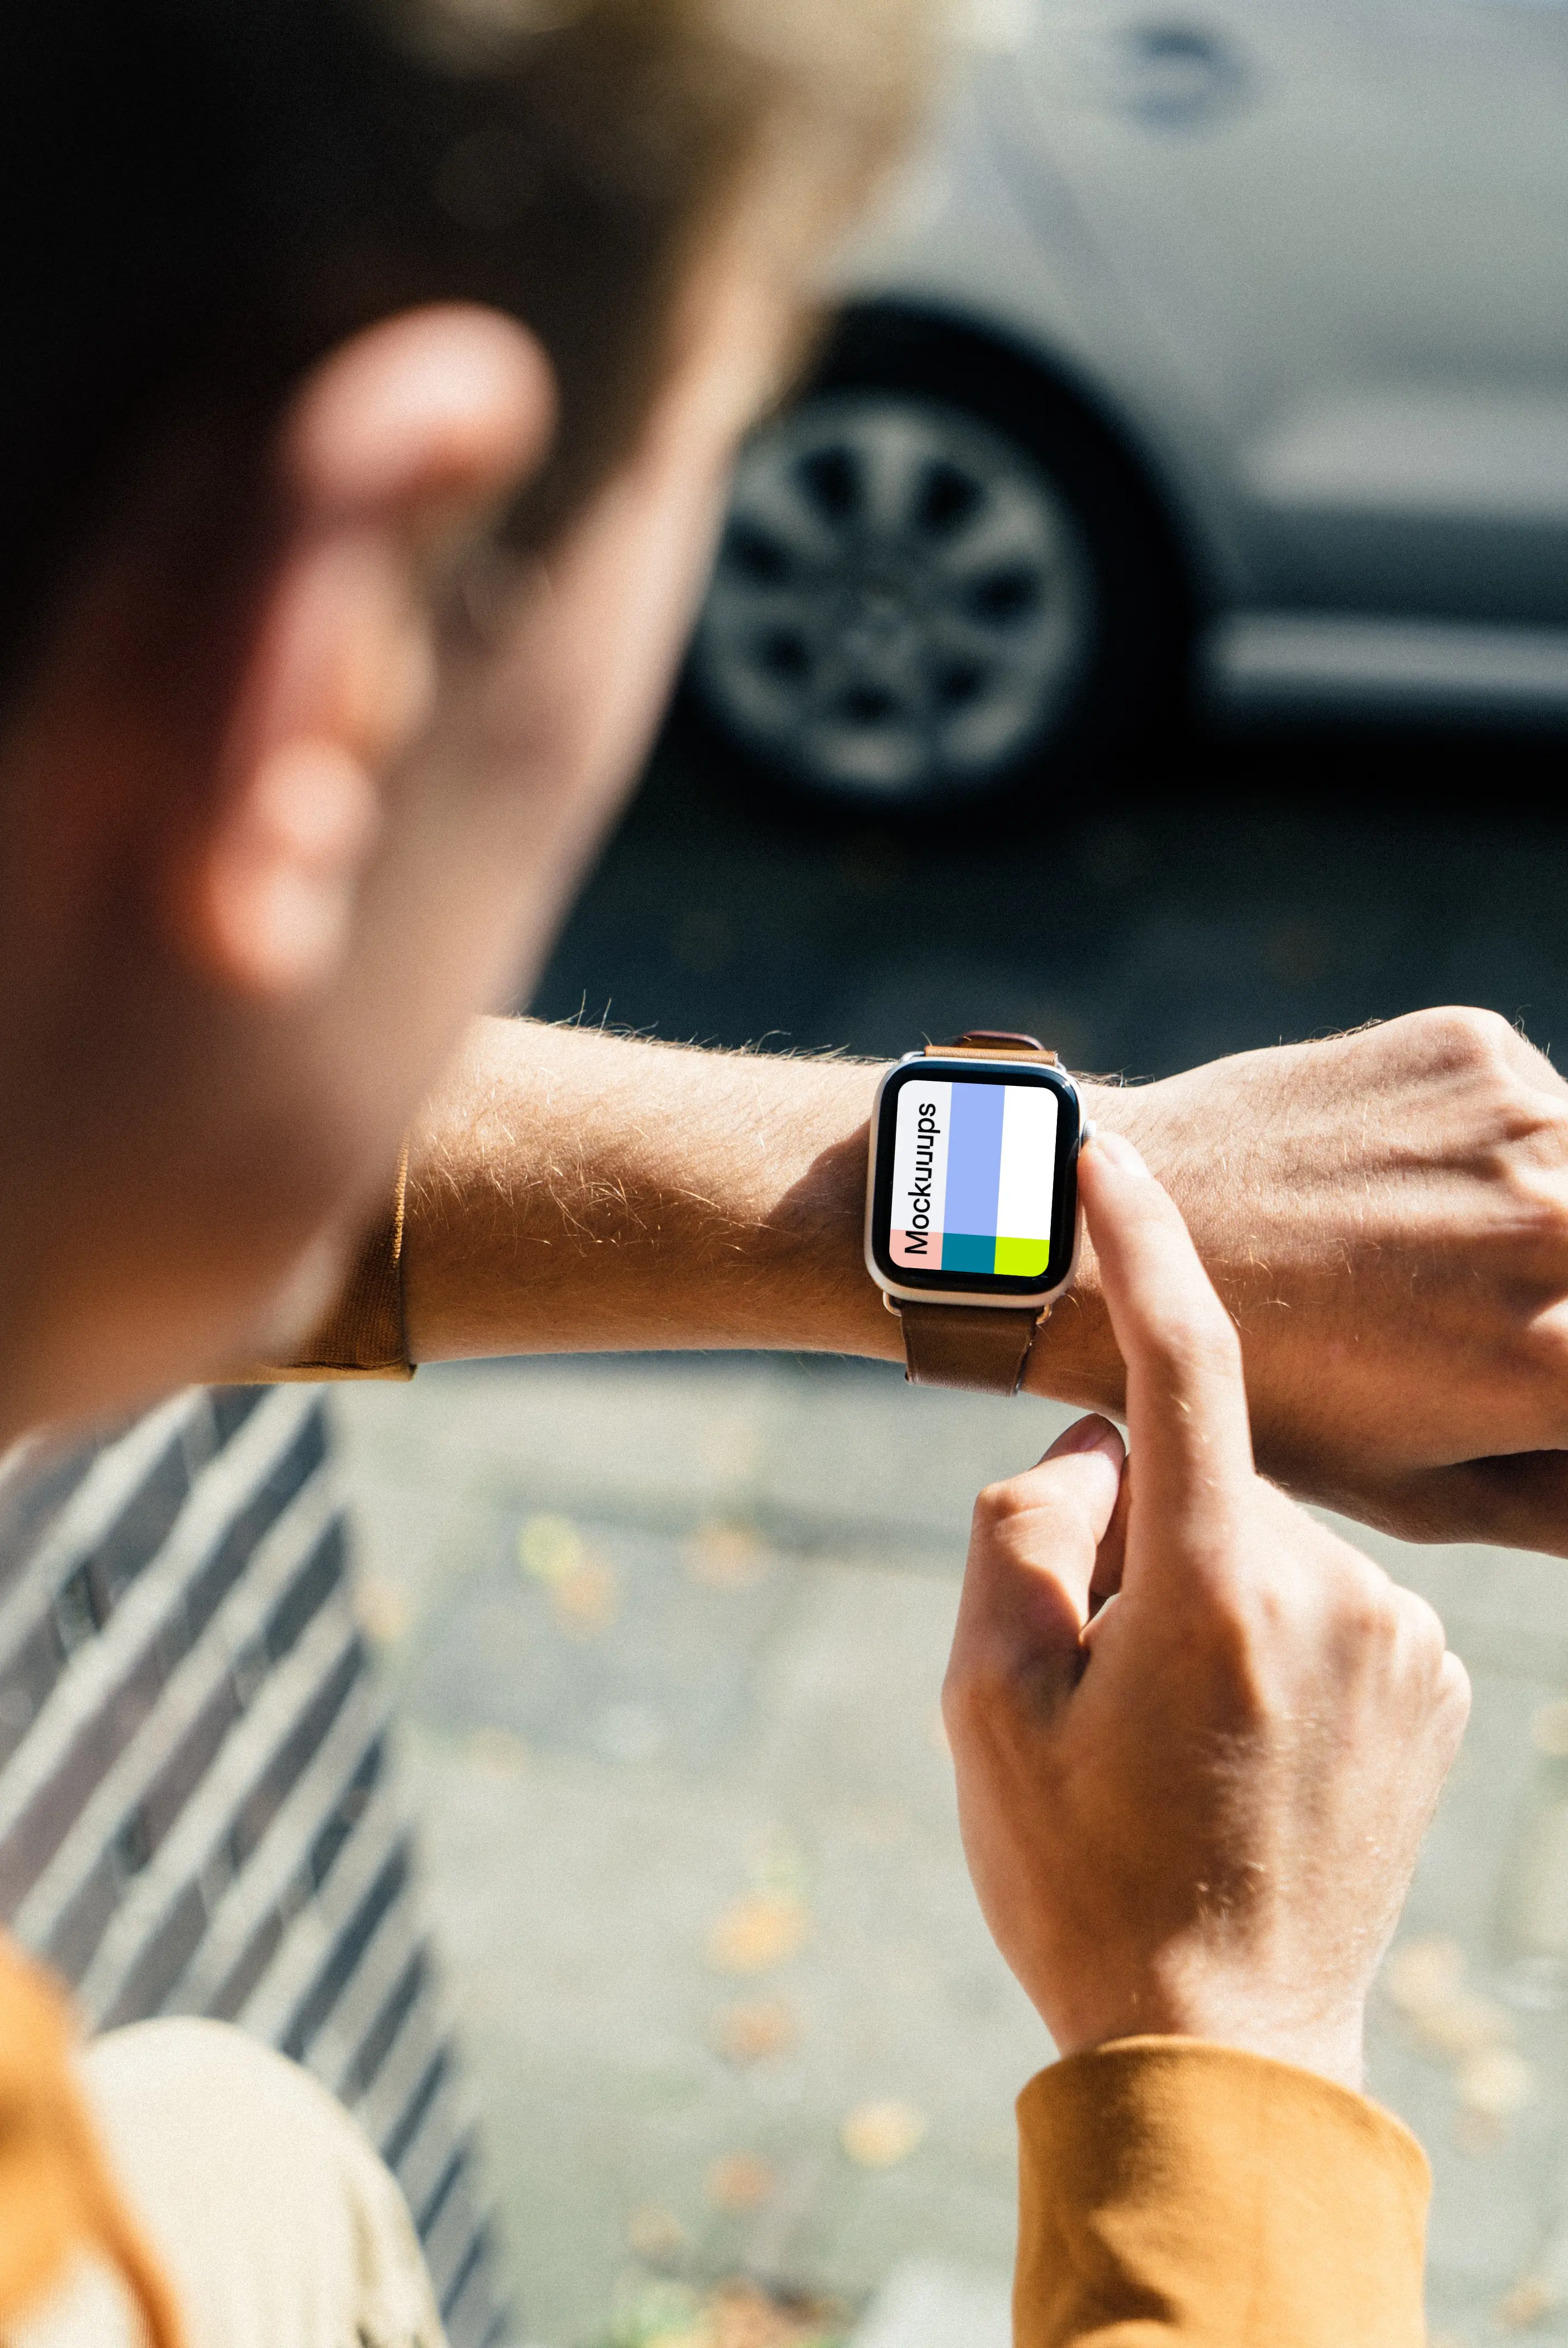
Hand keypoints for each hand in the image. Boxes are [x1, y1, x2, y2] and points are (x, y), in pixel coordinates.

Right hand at [946, 1131, 1470, 2089]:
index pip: (1185, 1362)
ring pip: (1260, 1541)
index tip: (1103, 1155)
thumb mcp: (982, 1703)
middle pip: (1199, 1480)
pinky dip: (1263, 1635)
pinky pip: (1323, 1602)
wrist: (1221, 2054)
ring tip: (1163, 1739)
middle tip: (1083, 1673)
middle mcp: (1338, 1594)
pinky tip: (1232, 1747)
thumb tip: (1094, 1454)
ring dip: (1196, 1591)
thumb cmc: (1079, 1879)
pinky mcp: (1437, 1689)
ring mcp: (1405, 1645)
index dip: (1140, 1244)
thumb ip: (1023, 1529)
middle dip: (1128, 1531)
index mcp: (1218, 1588)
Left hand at [1054, 1007, 1567, 1552]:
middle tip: (1488, 1318)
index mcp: (1560, 1360)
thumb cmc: (1266, 1395)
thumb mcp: (1425, 1491)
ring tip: (1443, 1257)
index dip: (1564, 1378)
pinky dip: (1507, 1145)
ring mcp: (1522, 1120)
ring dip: (1551, 1213)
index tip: (1531, 1370)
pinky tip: (1411, 1183)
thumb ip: (1560, 1500)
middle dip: (1559, 1298)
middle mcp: (1561, 1226)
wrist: (1107, 1243)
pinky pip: (1540, 1100)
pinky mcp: (1473, 1045)